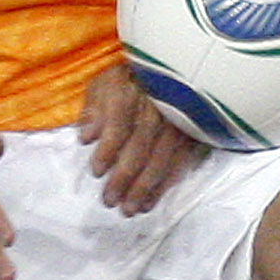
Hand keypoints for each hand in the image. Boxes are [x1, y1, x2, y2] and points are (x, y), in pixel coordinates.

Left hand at [80, 63, 202, 215]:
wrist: (176, 69)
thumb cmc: (132, 78)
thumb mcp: (106, 81)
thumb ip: (94, 108)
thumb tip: (85, 137)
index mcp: (132, 91)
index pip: (119, 125)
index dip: (107, 151)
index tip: (96, 172)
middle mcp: (158, 107)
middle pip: (140, 147)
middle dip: (123, 178)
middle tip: (109, 202)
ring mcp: (179, 122)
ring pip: (161, 160)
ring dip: (143, 189)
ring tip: (129, 210)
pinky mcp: (194, 135)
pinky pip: (179, 165)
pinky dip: (163, 187)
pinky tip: (149, 202)